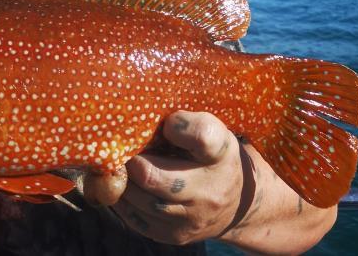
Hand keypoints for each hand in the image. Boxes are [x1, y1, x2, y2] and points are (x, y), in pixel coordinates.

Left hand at [113, 111, 253, 246]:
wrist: (237, 202)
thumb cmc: (214, 155)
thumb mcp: (211, 129)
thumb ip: (186, 122)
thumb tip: (152, 128)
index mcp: (218, 152)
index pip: (201, 136)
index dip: (178, 126)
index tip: (168, 124)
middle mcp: (207, 190)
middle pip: (154, 176)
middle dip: (131, 161)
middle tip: (122, 149)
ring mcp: (190, 218)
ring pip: (141, 200)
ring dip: (123, 181)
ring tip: (120, 167)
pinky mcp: (175, 235)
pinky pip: (137, 219)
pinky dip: (124, 200)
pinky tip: (124, 185)